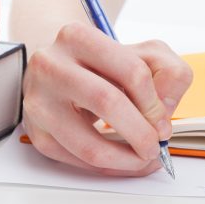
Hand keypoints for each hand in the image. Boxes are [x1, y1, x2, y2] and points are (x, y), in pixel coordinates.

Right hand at [22, 22, 192, 175]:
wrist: (58, 69)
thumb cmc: (104, 63)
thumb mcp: (143, 53)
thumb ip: (168, 73)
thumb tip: (161, 115)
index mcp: (78, 37)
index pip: (131, 71)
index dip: (154, 103)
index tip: (162, 122)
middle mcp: (51, 65)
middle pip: (107, 102)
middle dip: (140, 132)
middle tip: (155, 145)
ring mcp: (39, 101)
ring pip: (87, 144)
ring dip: (124, 159)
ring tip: (142, 158)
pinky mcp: (36, 133)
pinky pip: (76, 161)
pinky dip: (106, 167)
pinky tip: (121, 160)